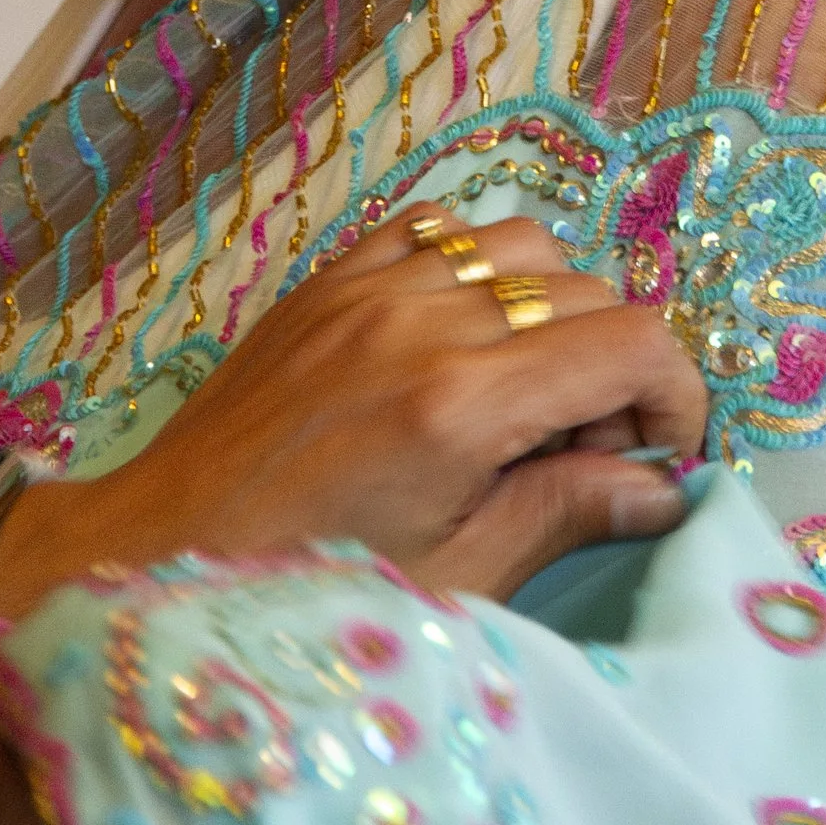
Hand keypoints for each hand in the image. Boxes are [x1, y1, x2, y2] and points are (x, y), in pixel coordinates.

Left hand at [0, 213, 704, 615]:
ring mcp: (367, 287)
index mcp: (458, 406)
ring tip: (526, 398)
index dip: (677, 398)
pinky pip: (437, 229)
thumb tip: (660, 489)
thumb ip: (565, 514)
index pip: (633, 343)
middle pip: (588, 293)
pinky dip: (474, 272)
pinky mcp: (327, 280)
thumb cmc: (302, 595)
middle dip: (618, 369)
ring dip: (553, 311)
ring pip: (521, 245)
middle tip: (589, 455)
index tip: (661, 461)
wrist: (149, 558)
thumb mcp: (452, 582)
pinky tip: (461, 345)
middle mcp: (419, 322)